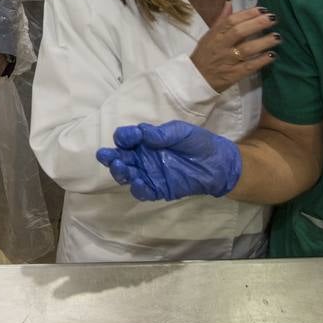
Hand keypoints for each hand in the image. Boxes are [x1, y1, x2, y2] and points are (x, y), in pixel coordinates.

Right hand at [97, 121, 241, 200]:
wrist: (217, 164)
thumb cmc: (198, 143)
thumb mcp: (181, 132)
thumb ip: (161, 134)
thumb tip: (141, 134)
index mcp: (146, 141)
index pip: (127, 139)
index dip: (123, 138)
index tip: (125, 138)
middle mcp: (143, 158)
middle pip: (120, 158)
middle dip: (110, 156)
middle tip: (105, 155)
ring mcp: (149, 174)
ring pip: (127, 175)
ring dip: (119, 172)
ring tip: (119, 167)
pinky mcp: (158, 189)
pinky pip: (142, 191)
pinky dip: (137, 188)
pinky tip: (136, 182)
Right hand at [189, 3, 278, 92]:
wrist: (194, 80)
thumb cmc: (204, 56)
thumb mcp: (208, 36)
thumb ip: (221, 21)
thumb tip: (230, 3)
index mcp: (215, 35)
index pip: (231, 21)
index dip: (247, 14)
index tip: (263, 9)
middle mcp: (221, 46)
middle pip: (239, 32)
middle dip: (257, 24)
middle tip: (274, 18)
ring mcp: (227, 61)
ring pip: (246, 49)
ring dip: (263, 42)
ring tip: (277, 37)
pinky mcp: (232, 75)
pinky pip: (248, 67)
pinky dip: (261, 61)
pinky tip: (272, 56)